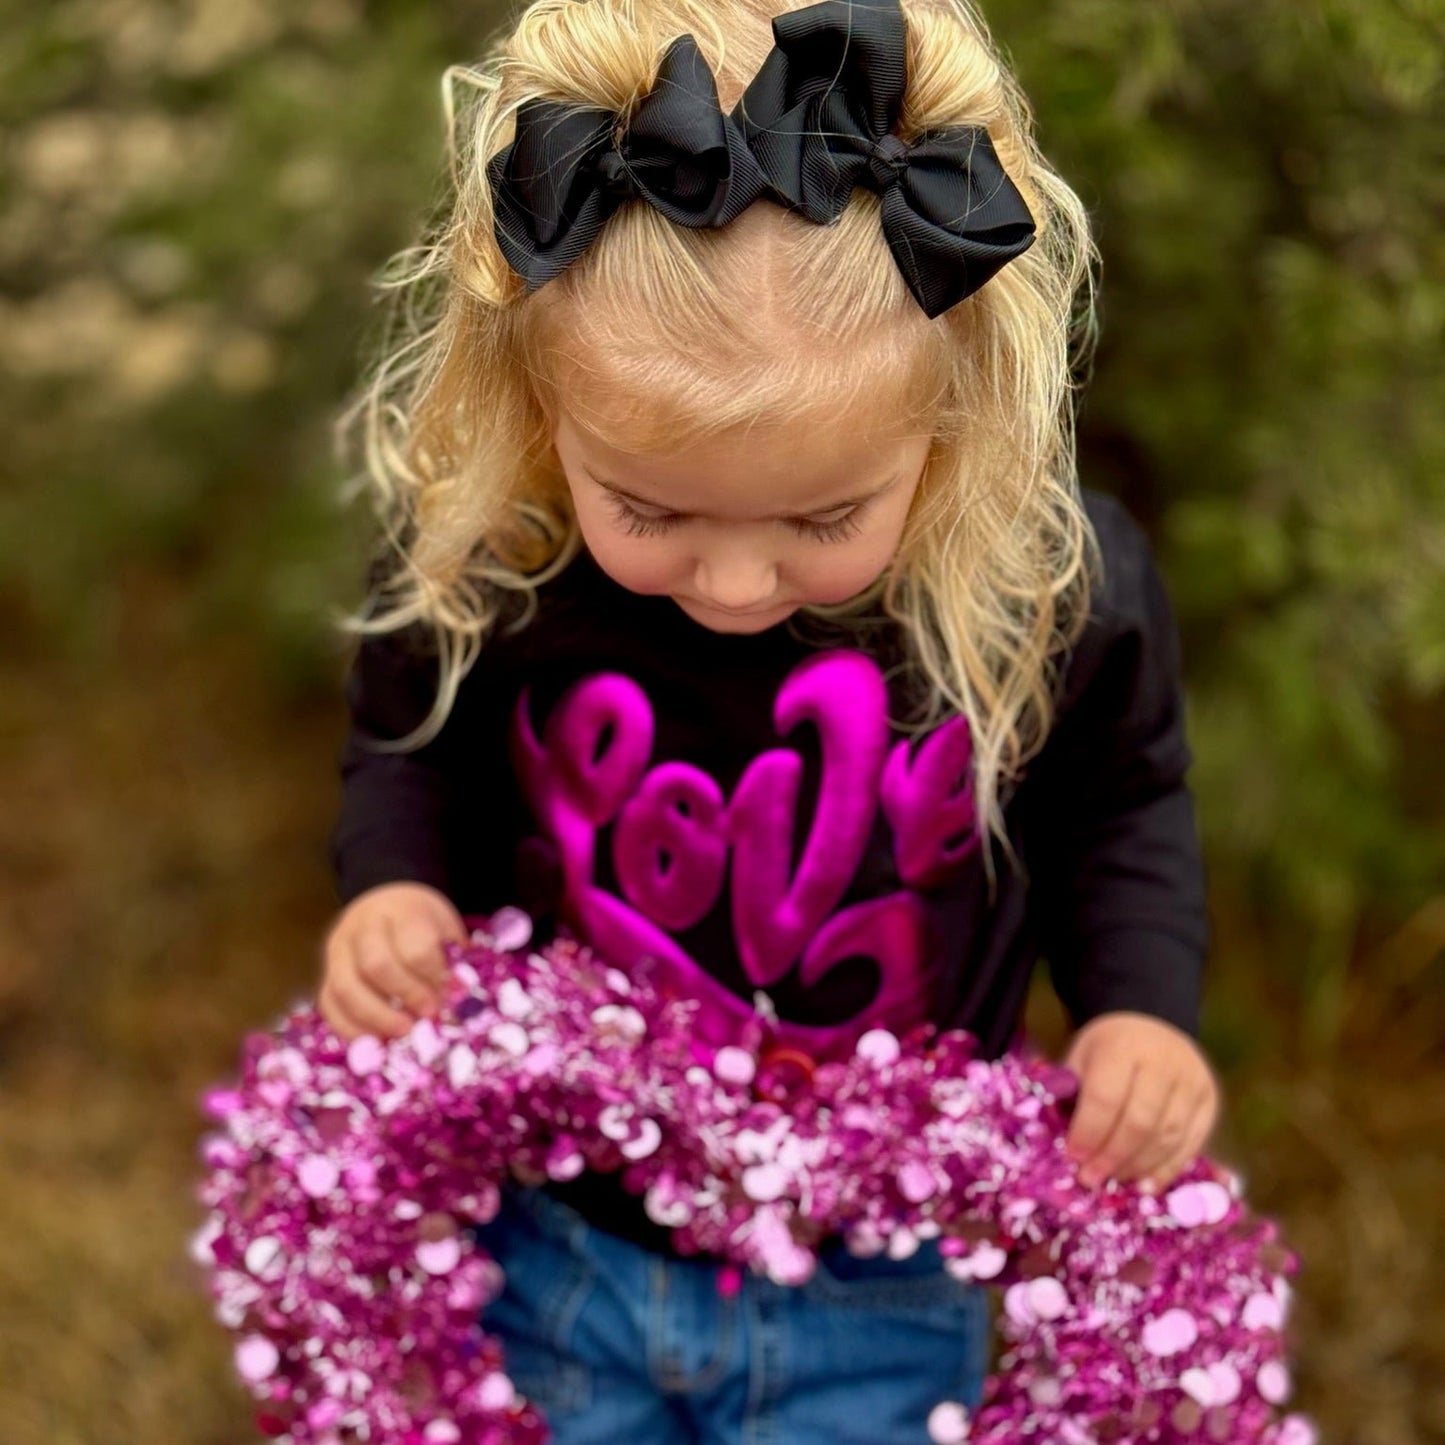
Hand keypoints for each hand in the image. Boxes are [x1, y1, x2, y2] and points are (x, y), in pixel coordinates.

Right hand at [319, 882, 466, 1040]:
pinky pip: (329, 1004)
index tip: (449, 995)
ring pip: (345, 988)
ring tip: (404, 1033)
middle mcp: (362, 927)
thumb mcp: (446, 930)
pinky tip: (376, 1041)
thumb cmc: (424, 924)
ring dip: (376, 1018)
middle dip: (405, 996)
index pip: (416, 948)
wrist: (389, 906)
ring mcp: (339, 950)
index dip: (433, 978)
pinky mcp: (326, 974)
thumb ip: (451, 962)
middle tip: (428, 1016)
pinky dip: (350, 1028)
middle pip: (376, 965)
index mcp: (401, 910)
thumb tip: (455, 999)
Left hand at [1060, 1011, 1219, 1192]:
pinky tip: (1146, 1185)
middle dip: (1112, 1156)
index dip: (1089, 1133)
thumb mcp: (1081, 1055)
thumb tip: (1069, 1148)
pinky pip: (1191, 1143)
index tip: (1073, 1157)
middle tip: (1091, 1178)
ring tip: (1115, 1180)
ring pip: (1167, 1136)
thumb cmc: (1109, 1047)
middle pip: (1139, 1122)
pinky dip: (1167, 1169)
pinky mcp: (1211, 1100)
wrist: (1153, 1023)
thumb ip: (1073, 1094)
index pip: (1106, 1098)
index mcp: (1123, 1045)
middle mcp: (1164, 1062)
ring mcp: (1193, 1081)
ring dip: (1138, 1166)